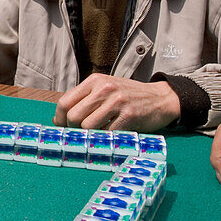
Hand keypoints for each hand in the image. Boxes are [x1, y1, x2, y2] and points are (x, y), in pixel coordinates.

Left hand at [53, 74, 179, 130]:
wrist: (160, 98)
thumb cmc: (129, 96)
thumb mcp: (106, 89)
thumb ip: (85, 100)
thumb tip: (60, 119)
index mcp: (95, 81)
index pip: (65, 102)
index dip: (60, 118)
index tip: (63, 127)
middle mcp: (104, 89)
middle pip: (73, 116)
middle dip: (73, 129)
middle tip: (81, 133)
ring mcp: (117, 102)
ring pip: (88, 127)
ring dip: (90, 135)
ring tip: (97, 134)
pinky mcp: (129, 116)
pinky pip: (107, 134)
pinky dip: (105, 139)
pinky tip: (111, 135)